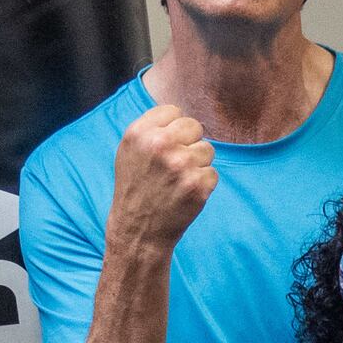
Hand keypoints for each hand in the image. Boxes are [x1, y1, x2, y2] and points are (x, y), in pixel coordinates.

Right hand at [110, 103, 217, 254]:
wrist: (138, 231)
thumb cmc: (135, 187)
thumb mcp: (129, 151)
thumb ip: (151, 127)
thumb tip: (181, 112)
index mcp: (140, 132)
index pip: (174, 111)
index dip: (172, 130)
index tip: (164, 148)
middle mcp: (160, 144)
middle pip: (194, 126)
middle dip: (188, 144)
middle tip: (173, 166)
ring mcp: (181, 165)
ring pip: (207, 150)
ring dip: (197, 165)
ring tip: (177, 182)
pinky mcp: (198, 185)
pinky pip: (213, 173)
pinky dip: (203, 185)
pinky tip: (184, 195)